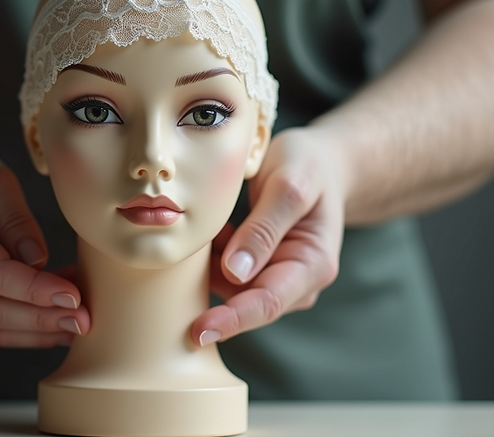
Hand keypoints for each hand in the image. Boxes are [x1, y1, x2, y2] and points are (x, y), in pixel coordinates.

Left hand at [190, 127, 345, 345]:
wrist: (320, 164)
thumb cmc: (309, 168)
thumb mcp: (290, 185)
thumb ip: (264, 228)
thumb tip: (235, 273)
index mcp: (313, 265)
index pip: (268, 302)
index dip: (233, 319)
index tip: (200, 330)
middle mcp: (298, 282)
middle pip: (247, 302)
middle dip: (211, 297)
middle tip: (172, 277)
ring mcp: (278, 277)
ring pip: (231, 288)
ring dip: (209, 269)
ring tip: (201, 235)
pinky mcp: (259, 270)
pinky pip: (226, 273)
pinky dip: (212, 258)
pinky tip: (210, 235)